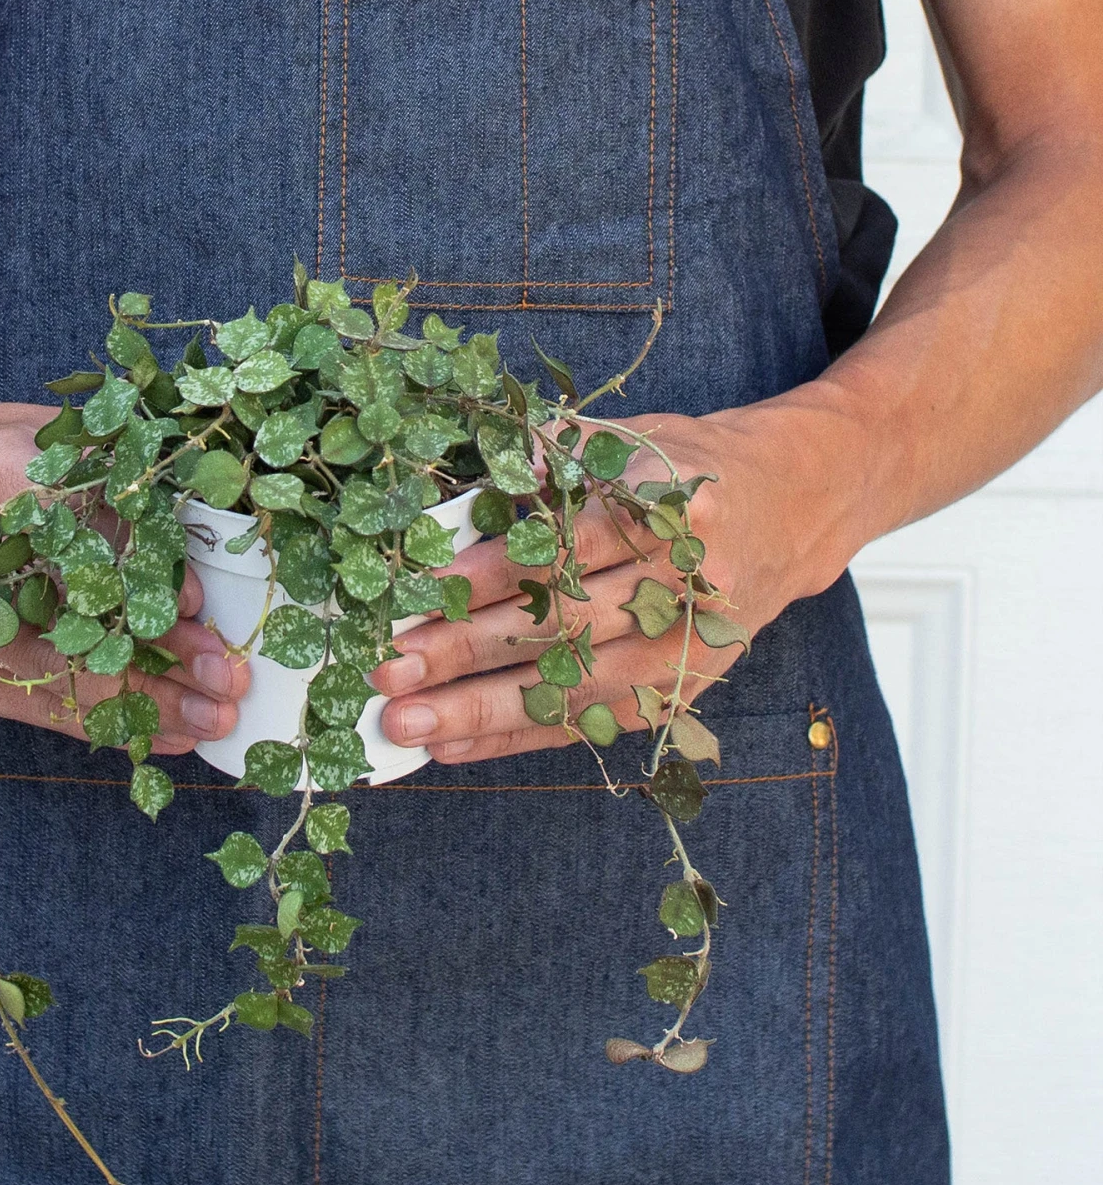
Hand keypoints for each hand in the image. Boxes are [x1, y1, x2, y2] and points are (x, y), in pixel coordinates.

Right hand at [0, 383, 247, 753]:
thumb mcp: (45, 434)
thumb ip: (112, 473)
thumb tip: (200, 531)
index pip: (76, 530)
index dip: (139, 569)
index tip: (197, 601)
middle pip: (74, 618)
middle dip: (160, 653)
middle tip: (228, 673)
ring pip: (65, 677)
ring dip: (148, 702)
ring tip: (217, 715)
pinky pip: (46, 708)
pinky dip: (112, 723)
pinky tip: (173, 734)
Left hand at [368, 409, 851, 763]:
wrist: (796, 504)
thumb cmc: (688, 465)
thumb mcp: (629, 439)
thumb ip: (549, 467)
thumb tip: (450, 506)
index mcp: (672, 503)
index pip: (566, 547)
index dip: (489, 574)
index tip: (418, 592)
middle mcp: (688, 580)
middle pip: (565, 625)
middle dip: (467, 650)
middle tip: (389, 667)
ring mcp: (690, 644)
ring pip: (575, 687)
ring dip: (481, 709)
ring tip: (404, 724)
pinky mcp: (686, 689)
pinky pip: (591, 723)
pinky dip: (517, 738)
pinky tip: (453, 745)